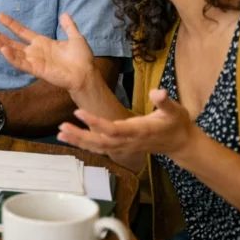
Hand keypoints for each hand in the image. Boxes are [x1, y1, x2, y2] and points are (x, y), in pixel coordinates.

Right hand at [0, 12, 96, 92]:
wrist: (86, 73)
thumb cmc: (81, 58)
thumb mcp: (75, 37)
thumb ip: (68, 26)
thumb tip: (65, 14)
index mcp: (41, 43)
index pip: (21, 32)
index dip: (10, 24)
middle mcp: (34, 52)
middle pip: (11, 42)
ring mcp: (33, 61)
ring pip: (12, 52)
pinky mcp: (35, 69)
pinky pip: (20, 63)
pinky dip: (11, 57)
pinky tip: (2, 49)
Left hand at [58, 89, 200, 163]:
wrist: (179, 143)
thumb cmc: (176, 124)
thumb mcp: (175, 110)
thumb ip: (165, 101)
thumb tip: (158, 91)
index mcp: (139, 130)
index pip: (113, 129)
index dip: (95, 122)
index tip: (78, 112)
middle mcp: (128, 141)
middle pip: (100, 142)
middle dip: (80, 136)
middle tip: (61, 127)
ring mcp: (124, 147)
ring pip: (98, 147)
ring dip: (78, 141)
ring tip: (60, 133)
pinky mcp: (121, 148)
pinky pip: (100, 149)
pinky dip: (84, 144)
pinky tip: (69, 138)